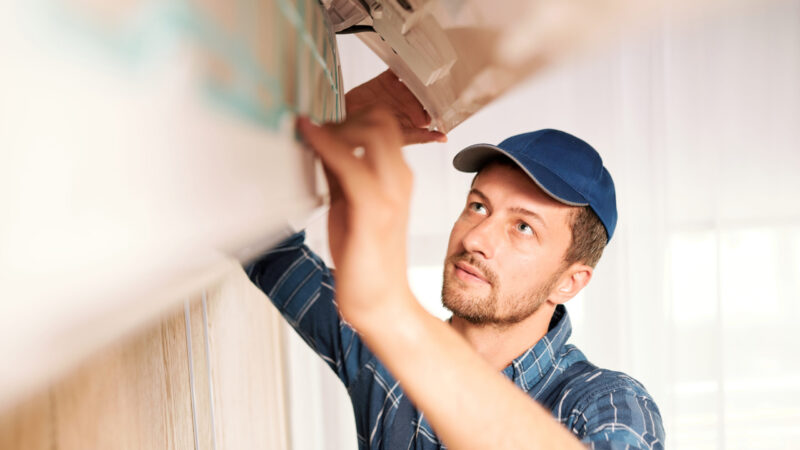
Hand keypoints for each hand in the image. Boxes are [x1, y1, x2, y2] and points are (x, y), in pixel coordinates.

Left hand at [297, 108, 414, 325]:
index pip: (382, 123)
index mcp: (396, 177)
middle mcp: (399, 180)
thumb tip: (319, 142)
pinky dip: (325, 144)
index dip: (348, 115)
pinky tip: (307, 138)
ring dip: (333, 128)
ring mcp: (390, 194)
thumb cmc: (366, 258)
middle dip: (342, 117)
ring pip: (371, 132)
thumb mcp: (349, 204)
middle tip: (313, 132)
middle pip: (380, 119)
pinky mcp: (374, 211)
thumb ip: (339, 173)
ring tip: (307, 137)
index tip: (318, 124)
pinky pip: (350, 164)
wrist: (380, 302)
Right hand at [345, 69, 446, 144]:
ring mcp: (398, 91)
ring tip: (429, 62)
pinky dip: (404, 61)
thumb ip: (421, 137)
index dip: (443, 102)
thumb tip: (443, 138)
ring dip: (422, 71)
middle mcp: (408, 103)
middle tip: (444, 74)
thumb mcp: (400, 138)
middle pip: (427, 90)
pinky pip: (398, 68)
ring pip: (416, 77)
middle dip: (435, 84)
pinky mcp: (387, 80)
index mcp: (415, 118)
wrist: (347, 123)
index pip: (434, 108)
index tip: (451, 95)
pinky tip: (409, 57)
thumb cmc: (371, 135)